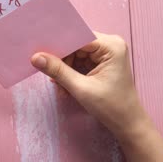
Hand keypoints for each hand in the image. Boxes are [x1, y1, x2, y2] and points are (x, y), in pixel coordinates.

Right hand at [31, 32, 147, 139]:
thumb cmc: (110, 107)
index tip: (39, 53)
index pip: (78, 37)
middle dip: (62, 60)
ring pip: (75, 54)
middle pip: (76, 45)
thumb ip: (58, 71)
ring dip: (65, 69)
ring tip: (61, 87)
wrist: (127, 123)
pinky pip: (80, 61)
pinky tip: (67, 87)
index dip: (58, 45)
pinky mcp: (102, 61)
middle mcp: (110, 44)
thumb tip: (35, 57)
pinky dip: (71, 73)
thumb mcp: (81, 88)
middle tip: (52, 77)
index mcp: (111, 46)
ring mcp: (107, 52)